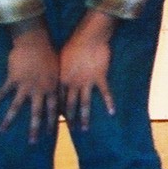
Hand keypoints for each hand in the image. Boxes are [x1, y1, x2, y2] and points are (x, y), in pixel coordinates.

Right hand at [0, 24, 60, 142]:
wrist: (36, 42)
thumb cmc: (50, 55)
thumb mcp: (58, 71)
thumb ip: (59, 85)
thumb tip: (64, 97)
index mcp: (52, 88)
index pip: (54, 109)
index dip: (53, 122)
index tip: (52, 135)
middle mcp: (39, 90)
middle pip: (37, 113)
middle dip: (35, 128)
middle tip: (32, 142)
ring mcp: (25, 85)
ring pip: (17, 106)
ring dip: (9, 120)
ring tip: (2, 131)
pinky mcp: (13, 79)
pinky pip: (3, 92)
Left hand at [58, 16, 115, 130]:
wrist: (88, 37)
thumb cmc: (73, 45)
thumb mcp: (62, 59)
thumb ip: (60, 70)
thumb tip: (56, 76)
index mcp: (62, 79)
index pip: (57, 98)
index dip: (56, 111)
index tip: (55, 121)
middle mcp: (72, 83)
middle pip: (69, 105)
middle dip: (68, 119)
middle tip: (68, 130)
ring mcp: (86, 82)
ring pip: (85, 104)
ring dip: (84, 118)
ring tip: (84, 130)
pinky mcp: (100, 77)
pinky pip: (105, 93)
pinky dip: (109, 103)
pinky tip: (112, 112)